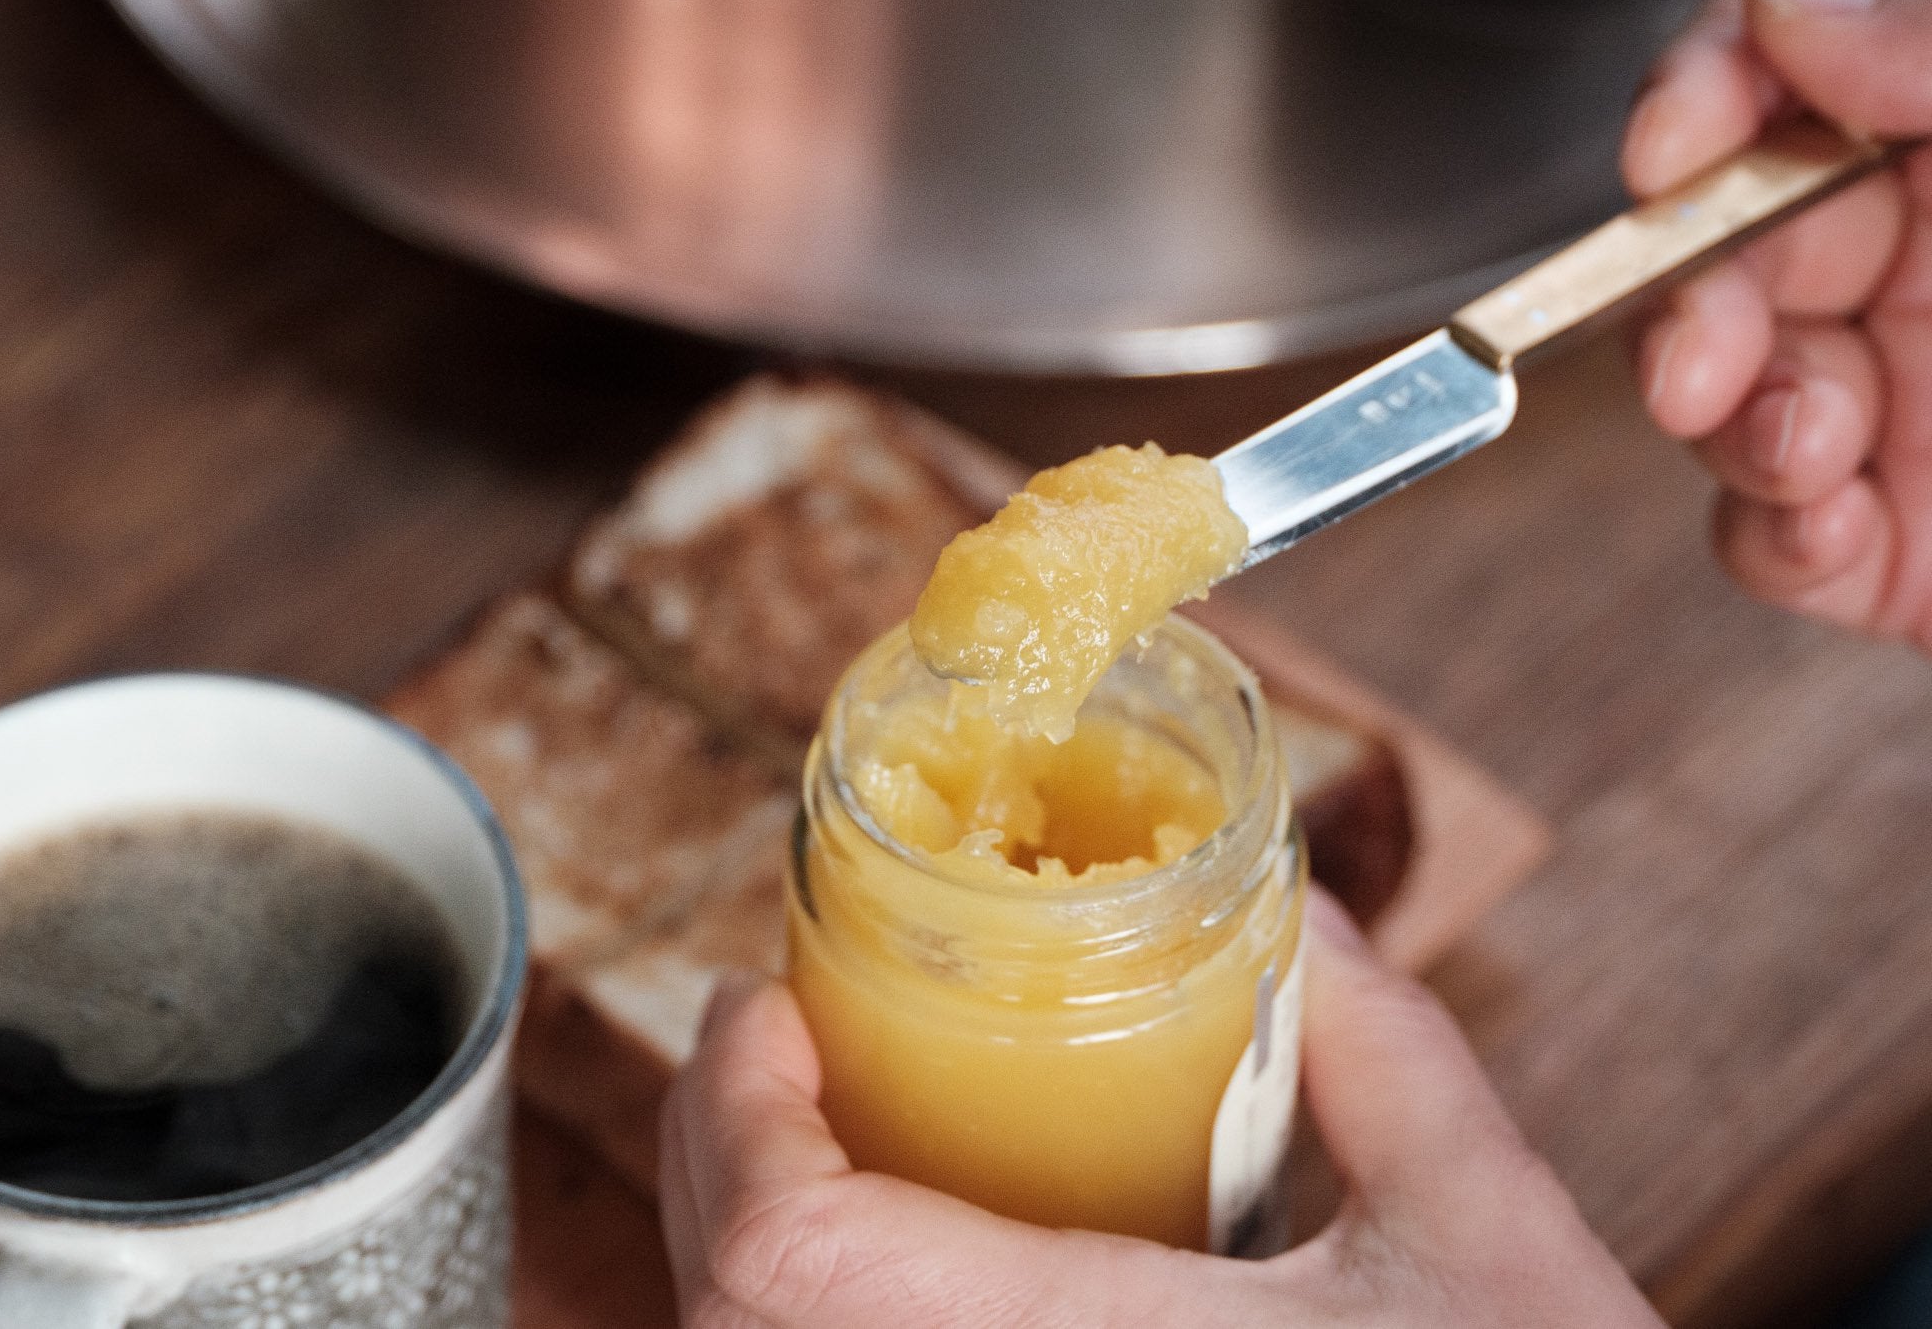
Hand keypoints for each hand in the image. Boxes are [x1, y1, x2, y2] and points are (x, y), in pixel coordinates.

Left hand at [657, 890, 1658, 1327]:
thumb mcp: (1488, 1230)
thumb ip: (1386, 1053)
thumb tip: (1296, 914)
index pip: (797, 1260)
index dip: (737, 1116)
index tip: (764, 1004)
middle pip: (732, 1315)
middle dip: (715, 1153)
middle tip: (771, 1041)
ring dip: (743, 1237)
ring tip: (807, 1127)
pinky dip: (796, 1316)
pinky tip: (876, 1251)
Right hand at [1623, 0, 1931, 647]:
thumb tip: (1793, 4)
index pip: (1786, 85)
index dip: (1706, 99)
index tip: (1676, 142)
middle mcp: (1916, 273)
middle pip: (1715, 247)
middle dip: (1680, 300)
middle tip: (1698, 356)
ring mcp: (1890, 409)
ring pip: (1713, 395)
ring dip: (1728, 425)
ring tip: (1808, 451)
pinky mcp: (1881, 548)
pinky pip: (1761, 539)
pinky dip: (1772, 541)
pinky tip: (1836, 532)